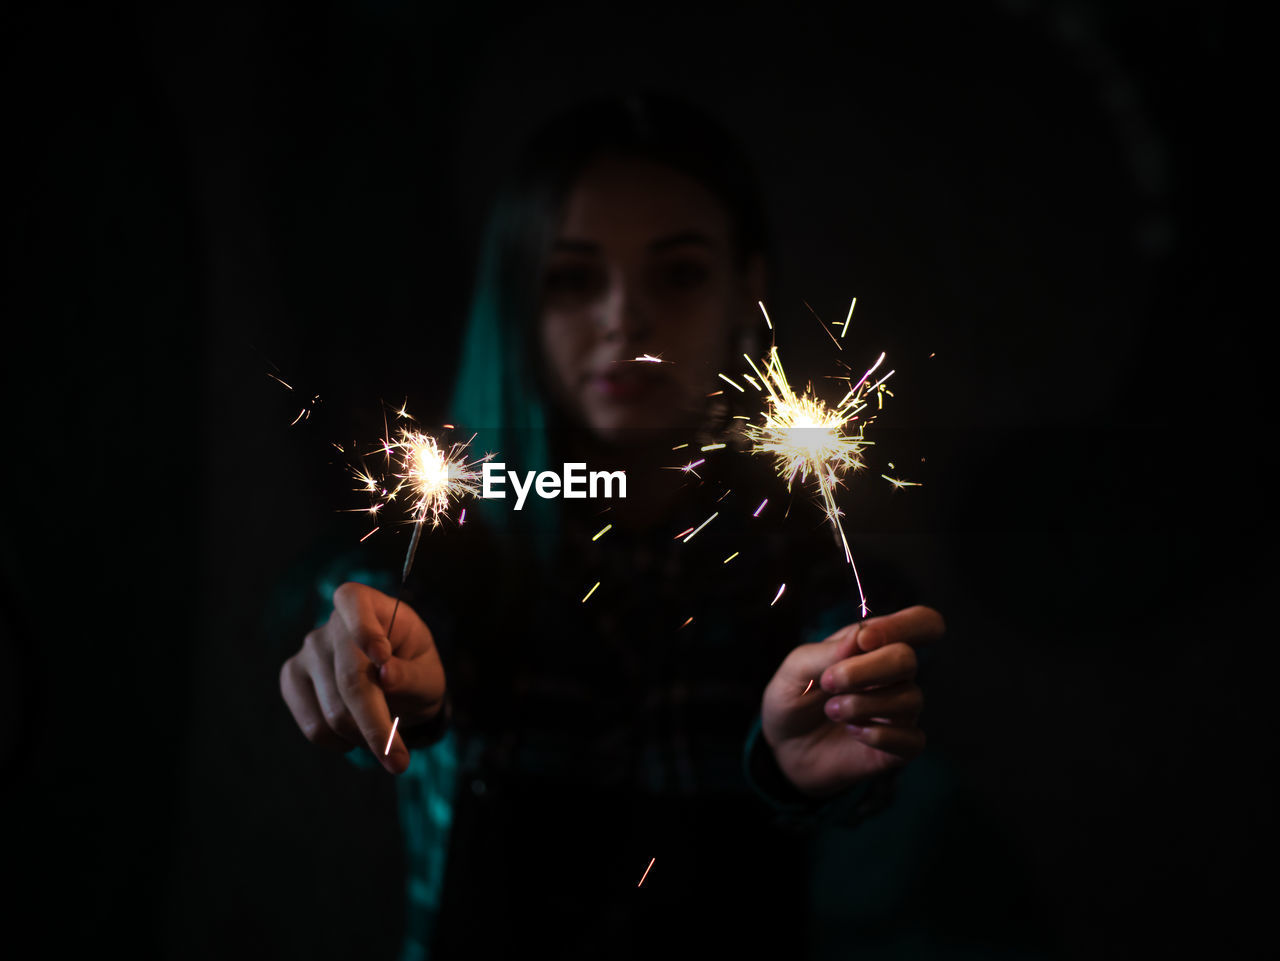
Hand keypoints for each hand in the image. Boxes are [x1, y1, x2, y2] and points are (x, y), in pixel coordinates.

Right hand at [280, 582, 446, 773]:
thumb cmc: (414, 670)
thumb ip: (410, 675)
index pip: (354, 603)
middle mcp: (331, 624)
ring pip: (333, 713)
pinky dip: (341, 743)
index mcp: (368, 605)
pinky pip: (314, 727)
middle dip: (376, 725)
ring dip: (364, 737)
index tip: (382, 657)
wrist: (393, 683)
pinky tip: (357, 735)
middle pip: (350, 680)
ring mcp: (307, 652)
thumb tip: (386, 674)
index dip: (364, 630)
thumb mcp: (428, 674)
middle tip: (399, 762)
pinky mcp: (292, 680)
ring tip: (384, 735)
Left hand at [761, 605, 944, 798]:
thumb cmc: (795, 697)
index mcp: (875, 645)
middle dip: (865, 670)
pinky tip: (853, 732)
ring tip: (831, 710)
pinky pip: (913, 739)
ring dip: (861, 704)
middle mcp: (894, 675)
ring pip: (909, 699)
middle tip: (829, 682)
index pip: (921, 622)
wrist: (782, 747)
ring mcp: (900, 711)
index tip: (864, 641)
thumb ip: (828, 652)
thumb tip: (862, 636)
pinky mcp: (900, 747)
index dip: (902, 625)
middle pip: (907, 659)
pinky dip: (879, 735)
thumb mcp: (797, 669)